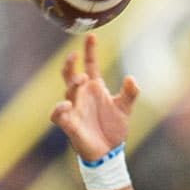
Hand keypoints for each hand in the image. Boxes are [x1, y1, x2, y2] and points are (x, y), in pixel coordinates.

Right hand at [49, 33, 139, 162]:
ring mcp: (75, 109)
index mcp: (95, 88)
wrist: (109, 152)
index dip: (90, 51)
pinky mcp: (70, 124)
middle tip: (75, 56)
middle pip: (71, 74)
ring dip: (73, 83)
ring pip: (67, 91)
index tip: (92, 36)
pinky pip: (58, 115)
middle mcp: (82, 96)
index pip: (90, 65)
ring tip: (81, 79)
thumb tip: (131, 78)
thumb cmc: (114, 128)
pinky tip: (66, 105)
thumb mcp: (125, 108)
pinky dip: (59, 109)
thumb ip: (130, 93)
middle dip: (70, 64)